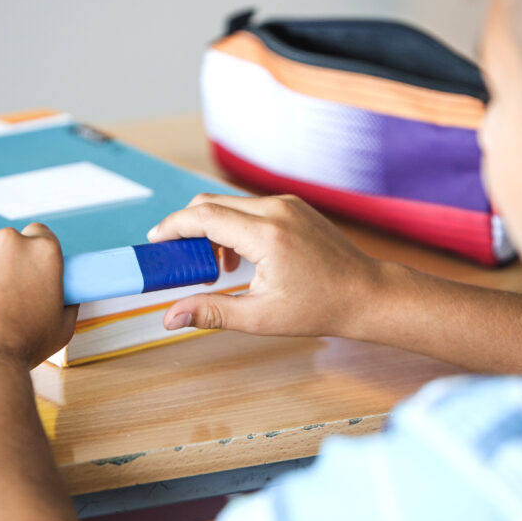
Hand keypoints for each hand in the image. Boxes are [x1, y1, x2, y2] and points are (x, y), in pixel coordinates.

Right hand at [147, 194, 383, 337]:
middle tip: (178, 259)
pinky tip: (239, 258)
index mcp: (266, 235)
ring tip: (216, 267)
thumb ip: (211, 312)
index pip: (203, 216)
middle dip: (187, 227)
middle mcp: (276, 210)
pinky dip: (233, 225)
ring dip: (212, 228)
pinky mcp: (293, 206)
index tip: (155, 242)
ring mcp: (287, 204)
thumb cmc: (319, 307)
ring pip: (230, 204)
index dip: (172, 227)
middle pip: (211, 203)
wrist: (366, 294)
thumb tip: (170, 317)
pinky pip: (250, 207)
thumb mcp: (260, 317)